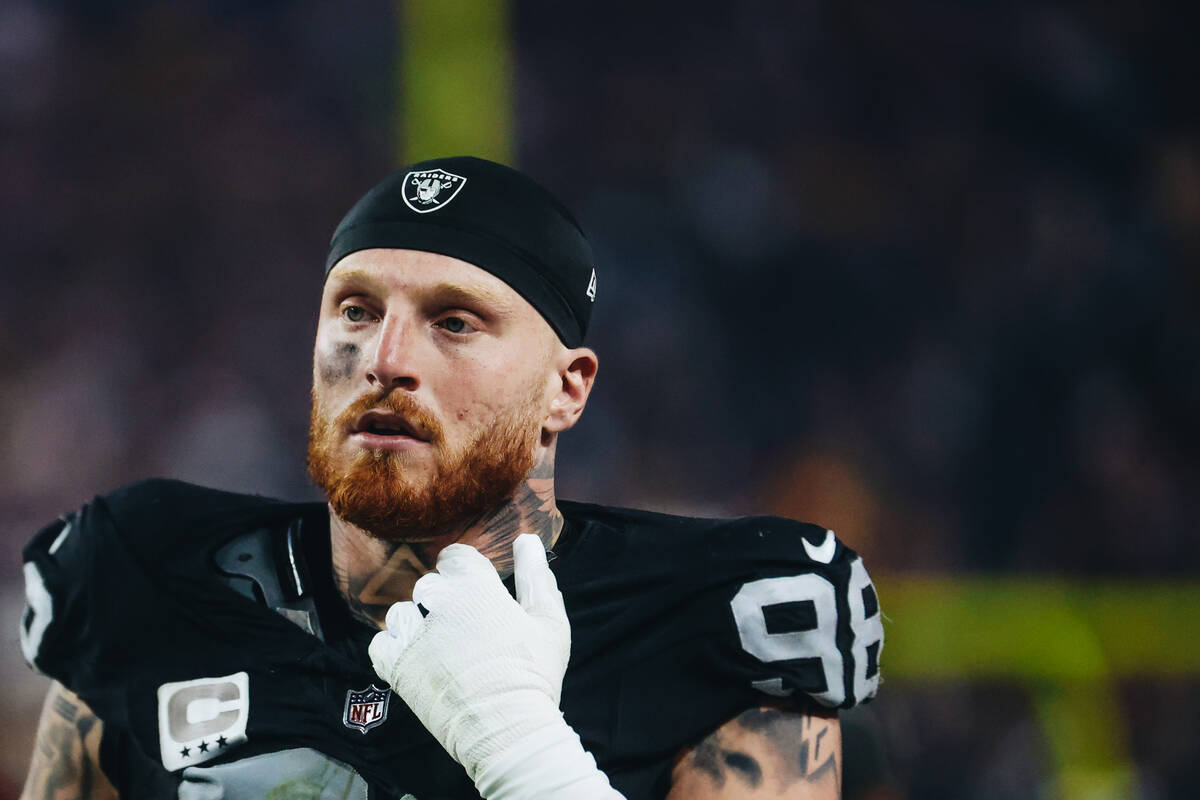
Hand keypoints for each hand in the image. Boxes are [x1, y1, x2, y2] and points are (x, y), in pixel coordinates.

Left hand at [369, 534, 569, 779]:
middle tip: (464, 629)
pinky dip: (394, 649)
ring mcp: (415, 635)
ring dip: (416, 623)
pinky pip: (380, 644)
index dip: (463, 572)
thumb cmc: (534, 674)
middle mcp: (440, 602)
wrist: (509, 730)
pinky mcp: (397, 667)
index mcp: (476, 585)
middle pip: (428, 585)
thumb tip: (527, 540)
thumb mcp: (549, 621)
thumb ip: (536, 576)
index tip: (473, 592)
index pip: (455, 557)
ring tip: (438, 648)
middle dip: (442, 600)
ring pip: (402, 613)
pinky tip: (416, 661)